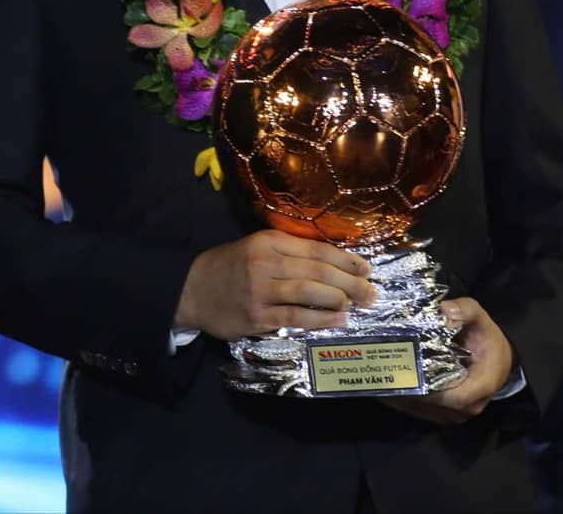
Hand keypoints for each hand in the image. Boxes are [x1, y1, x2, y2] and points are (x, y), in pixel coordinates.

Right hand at [175, 230, 375, 339]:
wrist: (190, 289)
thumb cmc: (230, 267)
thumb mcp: (256, 249)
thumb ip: (290, 254)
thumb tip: (336, 265)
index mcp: (268, 241)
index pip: (317, 249)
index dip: (347, 260)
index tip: (367, 268)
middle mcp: (264, 262)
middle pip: (319, 271)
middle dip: (352, 282)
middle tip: (372, 292)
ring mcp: (260, 290)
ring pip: (311, 292)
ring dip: (340, 299)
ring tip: (356, 304)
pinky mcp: (256, 316)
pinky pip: (296, 317)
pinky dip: (321, 319)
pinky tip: (338, 320)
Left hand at [380, 297, 514, 424]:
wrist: (497, 356)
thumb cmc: (486, 337)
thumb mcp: (478, 317)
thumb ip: (464, 310)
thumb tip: (444, 310)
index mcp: (482, 385)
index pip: (452, 397)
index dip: (427, 388)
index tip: (404, 371)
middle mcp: (470, 405)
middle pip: (433, 405)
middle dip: (408, 389)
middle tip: (384, 370)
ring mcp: (457, 413)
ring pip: (424, 410)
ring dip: (403, 396)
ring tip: (381, 376)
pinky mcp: (447, 414)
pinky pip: (423, 412)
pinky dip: (405, 400)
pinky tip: (388, 384)